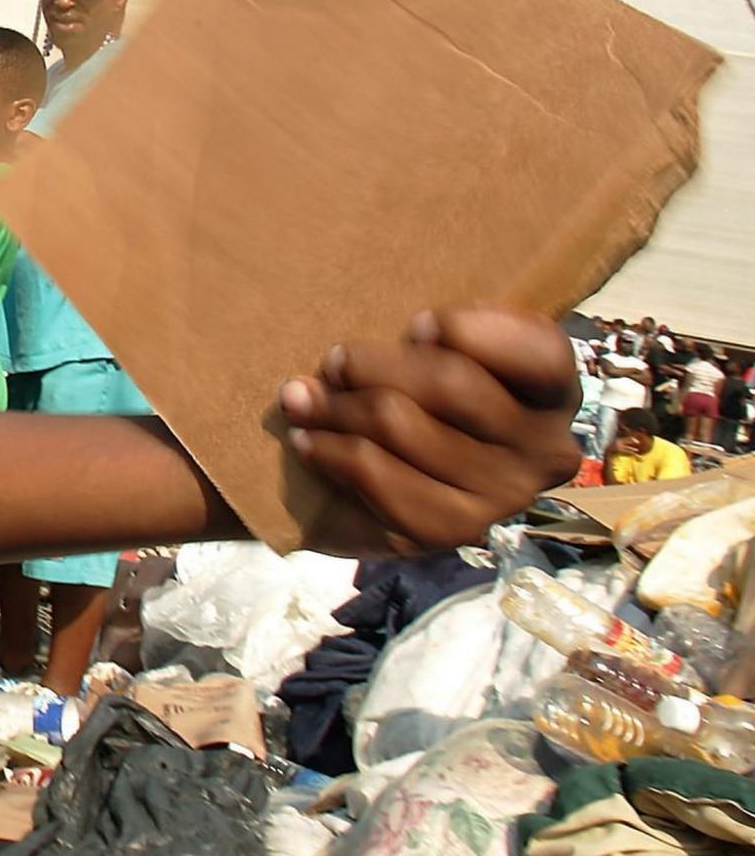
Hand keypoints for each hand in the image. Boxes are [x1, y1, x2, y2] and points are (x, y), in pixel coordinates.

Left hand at [281, 306, 582, 555]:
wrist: (401, 470)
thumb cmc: (423, 386)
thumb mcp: (446, 348)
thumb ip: (441, 334)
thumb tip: (383, 346)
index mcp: (554, 389)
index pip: (540, 353)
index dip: (471, 332)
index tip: (416, 326)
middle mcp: (544, 448)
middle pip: (451, 385)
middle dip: (373, 365)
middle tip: (333, 361)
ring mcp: (503, 495)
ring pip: (401, 427)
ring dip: (336, 408)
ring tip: (301, 398)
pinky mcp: (454, 530)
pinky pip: (379, 480)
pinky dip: (332, 454)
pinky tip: (308, 440)